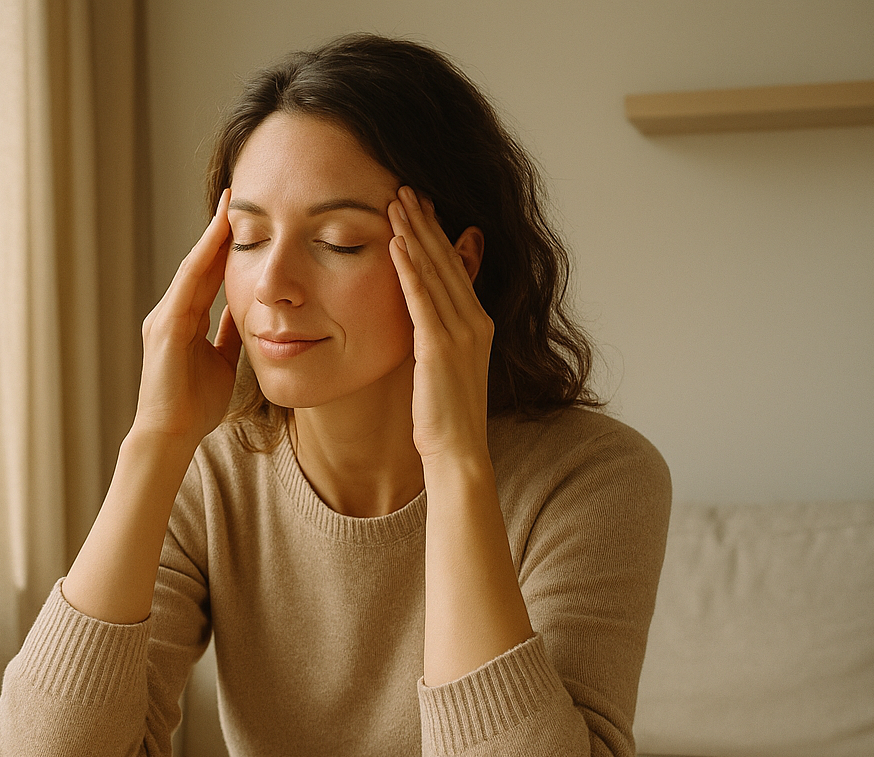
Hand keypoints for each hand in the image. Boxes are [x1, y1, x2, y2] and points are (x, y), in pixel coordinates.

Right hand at [133, 190, 243, 447]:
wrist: (171, 434)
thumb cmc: (193, 405)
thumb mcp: (221, 361)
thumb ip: (228, 335)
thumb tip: (245, 312)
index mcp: (183, 322)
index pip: (207, 276)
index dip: (224, 248)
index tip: (243, 220)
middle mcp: (170, 313)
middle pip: (200, 264)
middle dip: (218, 231)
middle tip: (236, 196)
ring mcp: (165, 317)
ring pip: (193, 268)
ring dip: (212, 236)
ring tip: (230, 206)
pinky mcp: (166, 326)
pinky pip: (189, 284)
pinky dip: (203, 258)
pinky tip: (218, 236)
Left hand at [388, 186, 493, 465]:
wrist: (457, 451)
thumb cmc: (444, 416)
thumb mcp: (444, 366)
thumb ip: (439, 333)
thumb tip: (427, 314)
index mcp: (478, 323)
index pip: (455, 267)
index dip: (437, 233)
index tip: (421, 204)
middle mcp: (475, 321)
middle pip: (447, 260)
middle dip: (426, 222)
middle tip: (406, 187)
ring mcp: (461, 332)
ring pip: (435, 272)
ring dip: (415, 233)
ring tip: (396, 200)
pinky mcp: (440, 347)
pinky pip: (422, 299)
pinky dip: (409, 268)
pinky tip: (396, 242)